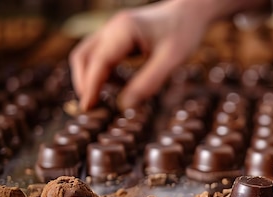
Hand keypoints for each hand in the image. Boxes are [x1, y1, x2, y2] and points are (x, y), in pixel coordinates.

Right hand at [69, 0, 210, 109]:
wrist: (190, 11)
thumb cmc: (184, 32)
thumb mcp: (172, 60)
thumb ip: (149, 82)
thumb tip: (124, 106)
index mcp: (124, 30)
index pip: (99, 62)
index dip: (90, 86)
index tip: (87, 108)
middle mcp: (112, 27)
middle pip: (82, 57)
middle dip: (84, 83)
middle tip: (92, 109)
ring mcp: (112, 30)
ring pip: (87, 55)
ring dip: (90, 78)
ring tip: (106, 100)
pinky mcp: (116, 35)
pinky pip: (99, 55)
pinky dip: (102, 72)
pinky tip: (121, 85)